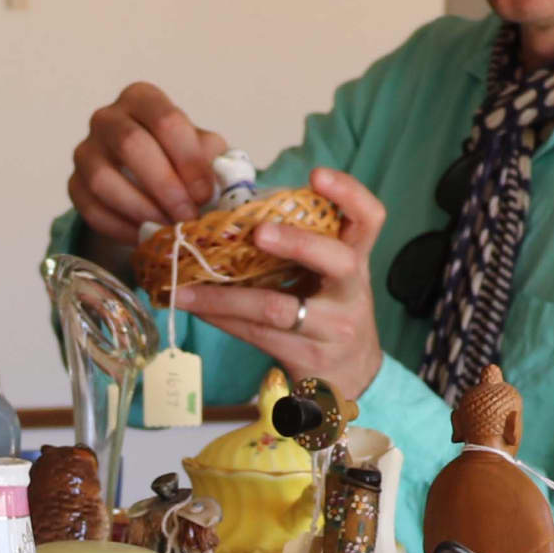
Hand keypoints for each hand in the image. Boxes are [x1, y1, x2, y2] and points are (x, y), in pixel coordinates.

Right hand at [66, 82, 228, 254]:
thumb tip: (217, 182)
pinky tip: (146, 238)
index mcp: (142, 98)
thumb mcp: (203, 150)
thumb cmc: (179, 157)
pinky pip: (92, 209)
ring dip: (141, 210)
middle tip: (187, 216)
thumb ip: (212, 160)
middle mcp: (107, 118)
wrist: (147, 178)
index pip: (166, 120)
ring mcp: (85, 151)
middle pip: (131, 145)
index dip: (188, 160)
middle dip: (164, 185)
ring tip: (168, 230)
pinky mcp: (74, 185)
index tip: (206, 193)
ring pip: (104, 180)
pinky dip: (122, 229)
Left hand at [172, 167, 388, 400]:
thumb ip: (303, 243)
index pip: (369, 219)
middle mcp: (351, 291)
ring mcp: (331, 328)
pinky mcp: (306, 356)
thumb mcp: (330, 275)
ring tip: (183, 286)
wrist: (352, 377)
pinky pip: (255, 334)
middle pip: (336, 260)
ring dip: (223, 295)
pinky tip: (193, 305)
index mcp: (356, 259)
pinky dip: (219, 316)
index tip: (316, 175)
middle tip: (258, 232)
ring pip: (276, 307)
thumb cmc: (330, 311)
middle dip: (296, 242)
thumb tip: (230, 210)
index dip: (349, 194)